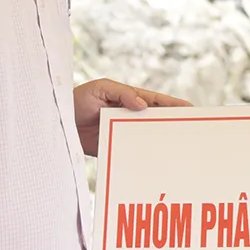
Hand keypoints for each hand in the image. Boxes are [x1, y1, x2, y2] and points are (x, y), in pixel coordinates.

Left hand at [73, 79, 190, 155]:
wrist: (58, 121)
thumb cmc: (77, 99)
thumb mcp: (99, 88)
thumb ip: (121, 94)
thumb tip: (142, 104)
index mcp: (129, 98)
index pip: (156, 101)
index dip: (173, 105)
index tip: (190, 109)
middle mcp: (128, 115)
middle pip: (155, 119)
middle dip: (173, 123)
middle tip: (191, 131)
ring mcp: (121, 131)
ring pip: (146, 136)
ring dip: (160, 141)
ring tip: (177, 148)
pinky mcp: (113, 146)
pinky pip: (131, 151)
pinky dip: (142, 155)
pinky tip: (153, 161)